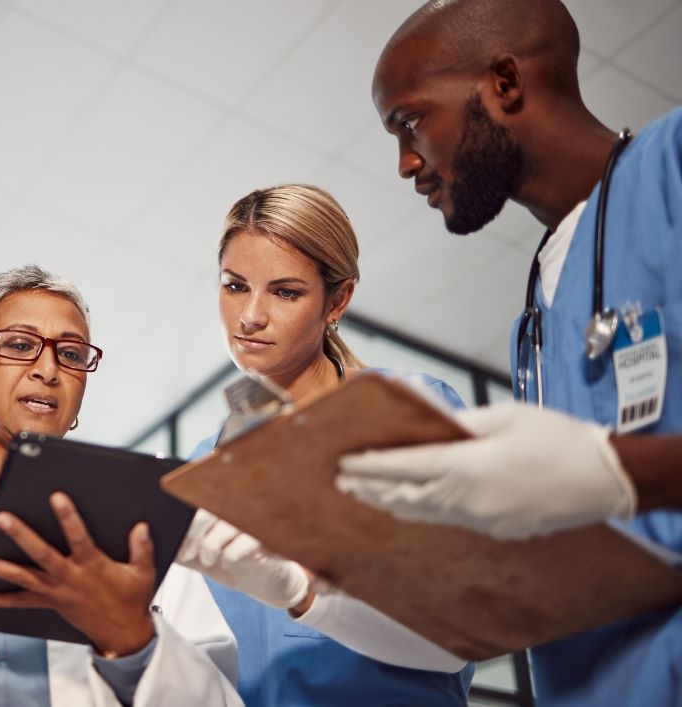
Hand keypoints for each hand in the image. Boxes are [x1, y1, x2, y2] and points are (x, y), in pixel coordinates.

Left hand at [0, 492, 155, 655]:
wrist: (123, 634)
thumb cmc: (131, 600)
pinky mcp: (51, 603)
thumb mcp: (143, 573)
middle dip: (20, 535)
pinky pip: (23, 602)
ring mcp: (57, 591)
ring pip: (23, 577)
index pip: (78, 537)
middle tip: (2, 518)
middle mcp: (70, 577)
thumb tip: (140, 527)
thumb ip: (141, 548)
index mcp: (92, 565)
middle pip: (40, 554)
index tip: (57, 497)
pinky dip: (2, 601)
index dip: (68, 517)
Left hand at [176, 508, 311, 610]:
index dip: (186, 525)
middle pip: (210, 510)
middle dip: (194, 533)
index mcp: (221, 508)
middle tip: (189, 554)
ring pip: (225, 525)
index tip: (180, 546)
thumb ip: (182, 549)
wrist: (265, 581)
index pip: (198, 503)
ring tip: (207, 560)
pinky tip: (228, 562)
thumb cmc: (233, 562)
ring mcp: (254, 522)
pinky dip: (230, 555)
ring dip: (210, 546)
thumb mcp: (201, 557)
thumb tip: (159, 544)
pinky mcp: (268, 538)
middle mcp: (238, 509)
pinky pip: (245, 542)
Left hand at [336, 403, 637, 538]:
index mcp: (467, 467)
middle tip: (340, 481)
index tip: (344, 462)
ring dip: (390, 502)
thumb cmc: (559, 440)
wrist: (605, 480)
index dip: (370, 466)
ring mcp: (481, 519)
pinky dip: (419, 512)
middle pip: (405, 495)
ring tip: (363, 495)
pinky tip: (407, 507)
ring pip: (423, 512)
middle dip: (370, 487)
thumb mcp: (505, 417)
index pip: (404, 467)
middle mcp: (467, 499)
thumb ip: (460, 424)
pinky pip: (445, 520)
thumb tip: (427, 424)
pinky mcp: (494, 529)